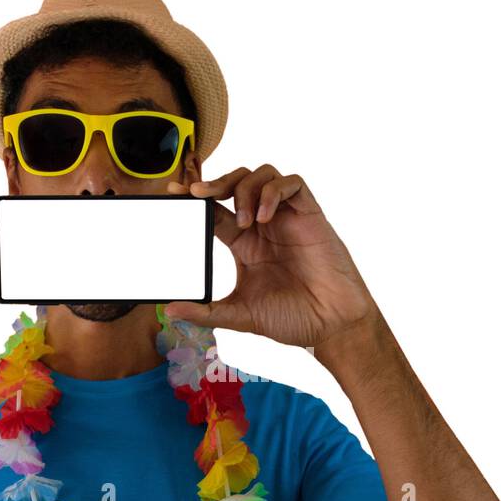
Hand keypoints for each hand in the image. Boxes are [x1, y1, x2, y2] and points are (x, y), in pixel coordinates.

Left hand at [164, 165, 380, 350]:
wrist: (331, 325)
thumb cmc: (292, 318)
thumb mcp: (240, 315)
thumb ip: (206, 312)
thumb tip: (169, 310)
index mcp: (244, 244)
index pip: (214, 209)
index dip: (195, 197)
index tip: (173, 192)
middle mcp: (263, 225)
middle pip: (235, 182)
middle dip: (215, 182)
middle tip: (197, 193)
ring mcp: (287, 218)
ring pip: (262, 175)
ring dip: (245, 190)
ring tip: (245, 221)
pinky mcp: (310, 214)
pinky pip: (292, 183)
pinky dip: (274, 192)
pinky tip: (265, 218)